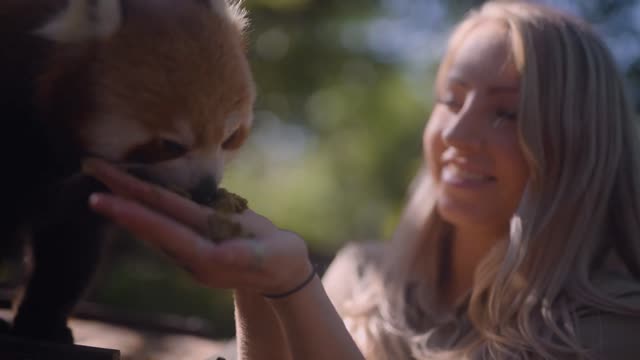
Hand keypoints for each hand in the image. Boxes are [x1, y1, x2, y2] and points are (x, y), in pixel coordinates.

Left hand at [82, 158, 312, 295]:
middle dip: (120, 196)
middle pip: (152, 221)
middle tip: (90, 169)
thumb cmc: (281, 259)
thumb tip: (223, 252)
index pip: (168, 229)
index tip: (107, 197)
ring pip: (151, 222)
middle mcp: (191, 256)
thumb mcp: (272, 256)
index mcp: (210, 257)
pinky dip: (142, 205)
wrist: (279, 273)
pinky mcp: (191, 246)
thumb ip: (246, 255)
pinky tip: (128, 191)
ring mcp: (188, 253)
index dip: (137, 213)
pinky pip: (162, 223)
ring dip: (125, 199)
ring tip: (102, 175)